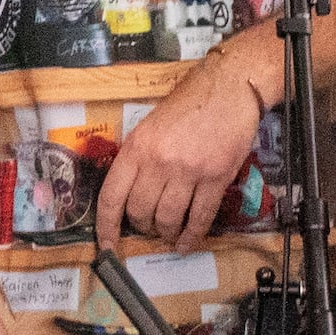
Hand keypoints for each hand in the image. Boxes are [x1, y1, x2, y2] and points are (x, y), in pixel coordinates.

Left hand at [93, 54, 265, 249]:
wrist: (229, 87)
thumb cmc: (189, 103)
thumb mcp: (149, 125)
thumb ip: (138, 157)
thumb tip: (128, 193)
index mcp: (136, 147)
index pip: (111, 197)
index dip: (106, 228)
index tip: (108, 246)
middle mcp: (159, 161)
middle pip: (140, 212)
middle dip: (142, 227)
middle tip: (148, 228)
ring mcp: (189, 171)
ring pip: (168, 219)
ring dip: (167, 233)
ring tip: (168, 232)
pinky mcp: (217, 177)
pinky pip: (200, 217)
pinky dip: (192, 236)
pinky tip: (188, 244)